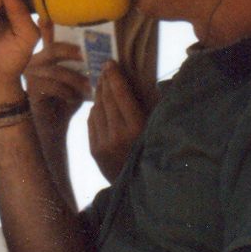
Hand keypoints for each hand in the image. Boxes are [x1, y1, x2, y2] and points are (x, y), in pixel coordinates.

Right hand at [24, 26, 90, 132]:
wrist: (53, 125)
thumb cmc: (66, 98)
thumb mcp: (76, 77)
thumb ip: (82, 63)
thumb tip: (102, 50)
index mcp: (46, 54)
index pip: (47, 33)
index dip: (49, 24)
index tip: (55, 17)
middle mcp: (35, 61)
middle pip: (54, 49)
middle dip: (74, 52)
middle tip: (90, 56)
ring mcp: (31, 76)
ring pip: (57, 71)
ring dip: (77, 79)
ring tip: (90, 87)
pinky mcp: (32, 91)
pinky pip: (53, 87)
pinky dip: (68, 93)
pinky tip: (75, 99)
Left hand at [88, 63, 145, 182]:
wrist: (139, 189)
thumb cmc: (155, 153)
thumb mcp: (158, 130)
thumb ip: (155, 108)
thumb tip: (154, 82)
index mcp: (137, 129)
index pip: (121, 94)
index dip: (114, 76)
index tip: (110, 62)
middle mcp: (117, 136)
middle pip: (107, 99)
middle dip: (106, 81)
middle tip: (105, 68)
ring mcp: (103, 144)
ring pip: (97, 109)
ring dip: (99, 94)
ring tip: (103, 84)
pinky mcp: (94, 151)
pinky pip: (91, 122)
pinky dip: (95, 110)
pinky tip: (100, 103)